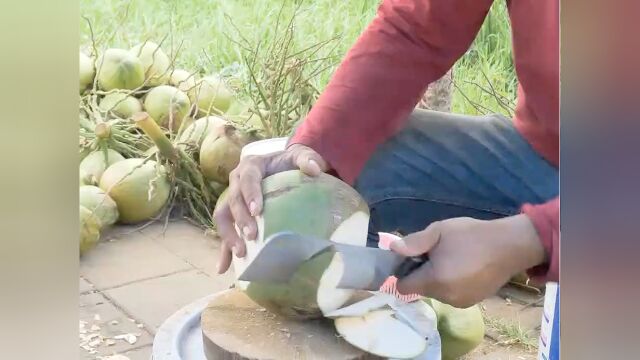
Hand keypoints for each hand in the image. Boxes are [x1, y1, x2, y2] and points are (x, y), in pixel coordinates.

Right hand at [214, 144, 328, 273]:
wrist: (284, 167)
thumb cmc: (291, 163)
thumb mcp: (300, 156)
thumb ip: (307, 159)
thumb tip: (315, 169)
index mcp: (251, 166)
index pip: (247, 179)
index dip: (250, 194)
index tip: (257, 211)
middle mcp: (237, 181)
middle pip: (232, 200)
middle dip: (240, 219)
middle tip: (252, 236)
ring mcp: (234, 199)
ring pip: (223, 217)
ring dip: (228, 236)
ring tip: (241, 253)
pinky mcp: (235, 215)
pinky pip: (226, 232)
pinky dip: (224, 250)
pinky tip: (224, 268)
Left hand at [390, 215, 545, 307]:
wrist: (510, 245)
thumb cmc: (471, 235)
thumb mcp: (439, 231)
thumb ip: (414, 242)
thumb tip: (392, 250)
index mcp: (434, 280)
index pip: (403, 287)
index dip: (402, 272)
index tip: (412, 259)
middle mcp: (446, 297)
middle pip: (420, 289)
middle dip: (422, 274)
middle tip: (436, 254)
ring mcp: (461, 302)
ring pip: (437, 293)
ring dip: (438, 279)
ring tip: (452, 259)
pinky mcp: (473, 302)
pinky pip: (452, 295)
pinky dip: (452, 284)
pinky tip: (464, 267)